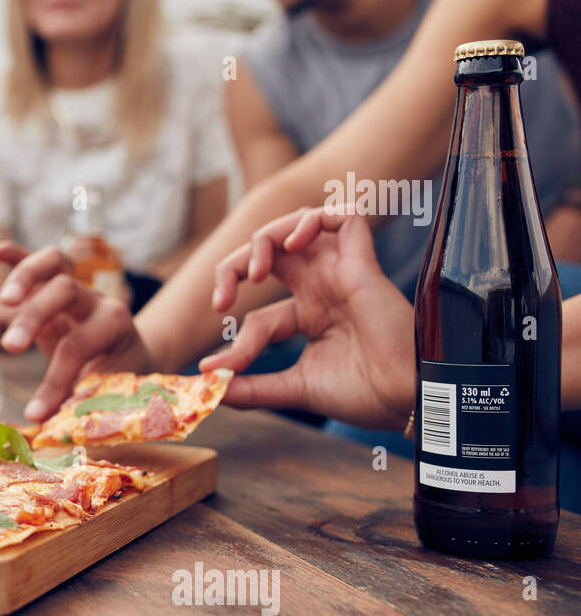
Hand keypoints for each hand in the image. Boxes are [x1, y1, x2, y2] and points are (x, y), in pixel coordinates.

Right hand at [0, 242, 149, 420]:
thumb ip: (79, 400)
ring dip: (25, 276)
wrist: (131, 356)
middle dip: (35, 317)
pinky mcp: (54, 284)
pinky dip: (14, 255)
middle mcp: (95, 299)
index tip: (34, 414)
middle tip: (10, 348)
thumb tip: (48, 423)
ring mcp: (74, 286)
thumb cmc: (116, 378)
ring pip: (53, 262)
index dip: (55, 380)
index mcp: (115, 325)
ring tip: (3, 301)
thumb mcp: (106, 392)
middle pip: (65, 290)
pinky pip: (36, 261)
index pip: (78, 345)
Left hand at [201, 206, 413, 429]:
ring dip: (265, 239)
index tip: (217, 368)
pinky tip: (293, 245)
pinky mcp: (362, 263)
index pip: (258, 316)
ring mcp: (341, 273)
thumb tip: (209, 387)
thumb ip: (252, 389)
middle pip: (269, 253)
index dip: (235, 342)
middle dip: (234, 268)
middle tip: (221, 301)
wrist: (406, 398)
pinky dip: (312, 220)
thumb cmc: (364, 392)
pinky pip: (342, 217)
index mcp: (308, 317)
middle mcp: (322, 289)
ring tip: (256, 273)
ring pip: (298, 225)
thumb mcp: (294, 389)